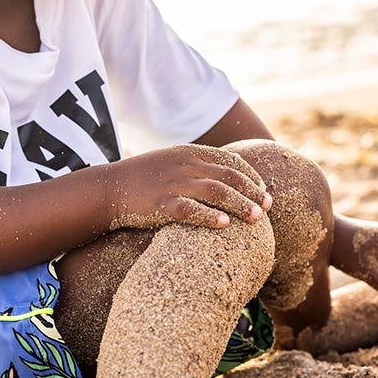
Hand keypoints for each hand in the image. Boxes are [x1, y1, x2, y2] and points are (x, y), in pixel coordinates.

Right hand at [107, 144, 272, 230]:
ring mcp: (173, 184)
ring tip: (257, 218)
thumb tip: (225, 180)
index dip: (250, 175)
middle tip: (269, 206)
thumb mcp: (172, 164)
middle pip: (228, 176)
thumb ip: (197, 167)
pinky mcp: (161, 203)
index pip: (229, 160)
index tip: (263, 190)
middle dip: (252, 191)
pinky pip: (190, 210)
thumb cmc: (143, 180)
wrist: (108, 189)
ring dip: (240, 204)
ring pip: (216, 192)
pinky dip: (209, 216)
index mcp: (189, 153)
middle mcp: (184, 165)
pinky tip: (225, 224)